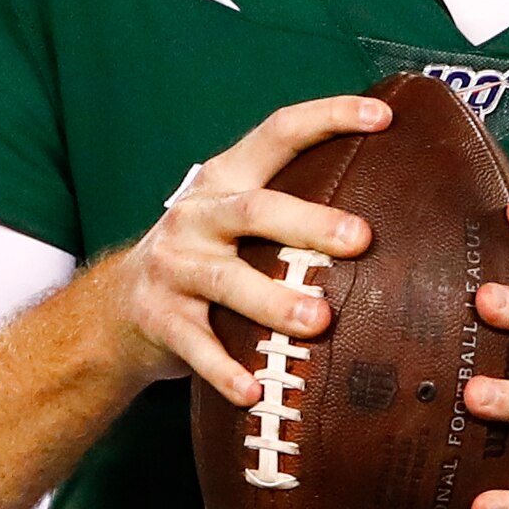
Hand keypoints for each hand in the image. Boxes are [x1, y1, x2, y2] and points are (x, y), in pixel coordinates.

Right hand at [106, 95, 384, 404]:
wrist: (117, 310)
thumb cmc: (207, 261)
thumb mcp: (236, 221)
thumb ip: (292, 211)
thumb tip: (391, 214)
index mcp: (225, 180)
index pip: (279, 133)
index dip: (328, 117)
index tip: (382, 117)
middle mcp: (196, 216)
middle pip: (255, 210)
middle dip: (309, 222)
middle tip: (361, 238)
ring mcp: (173, 267)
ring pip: (225, 280)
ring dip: (273, 301)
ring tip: (318, 322)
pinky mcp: (159, 319)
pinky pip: (195, 347)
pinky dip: (224, 370)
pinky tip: (253, 391)